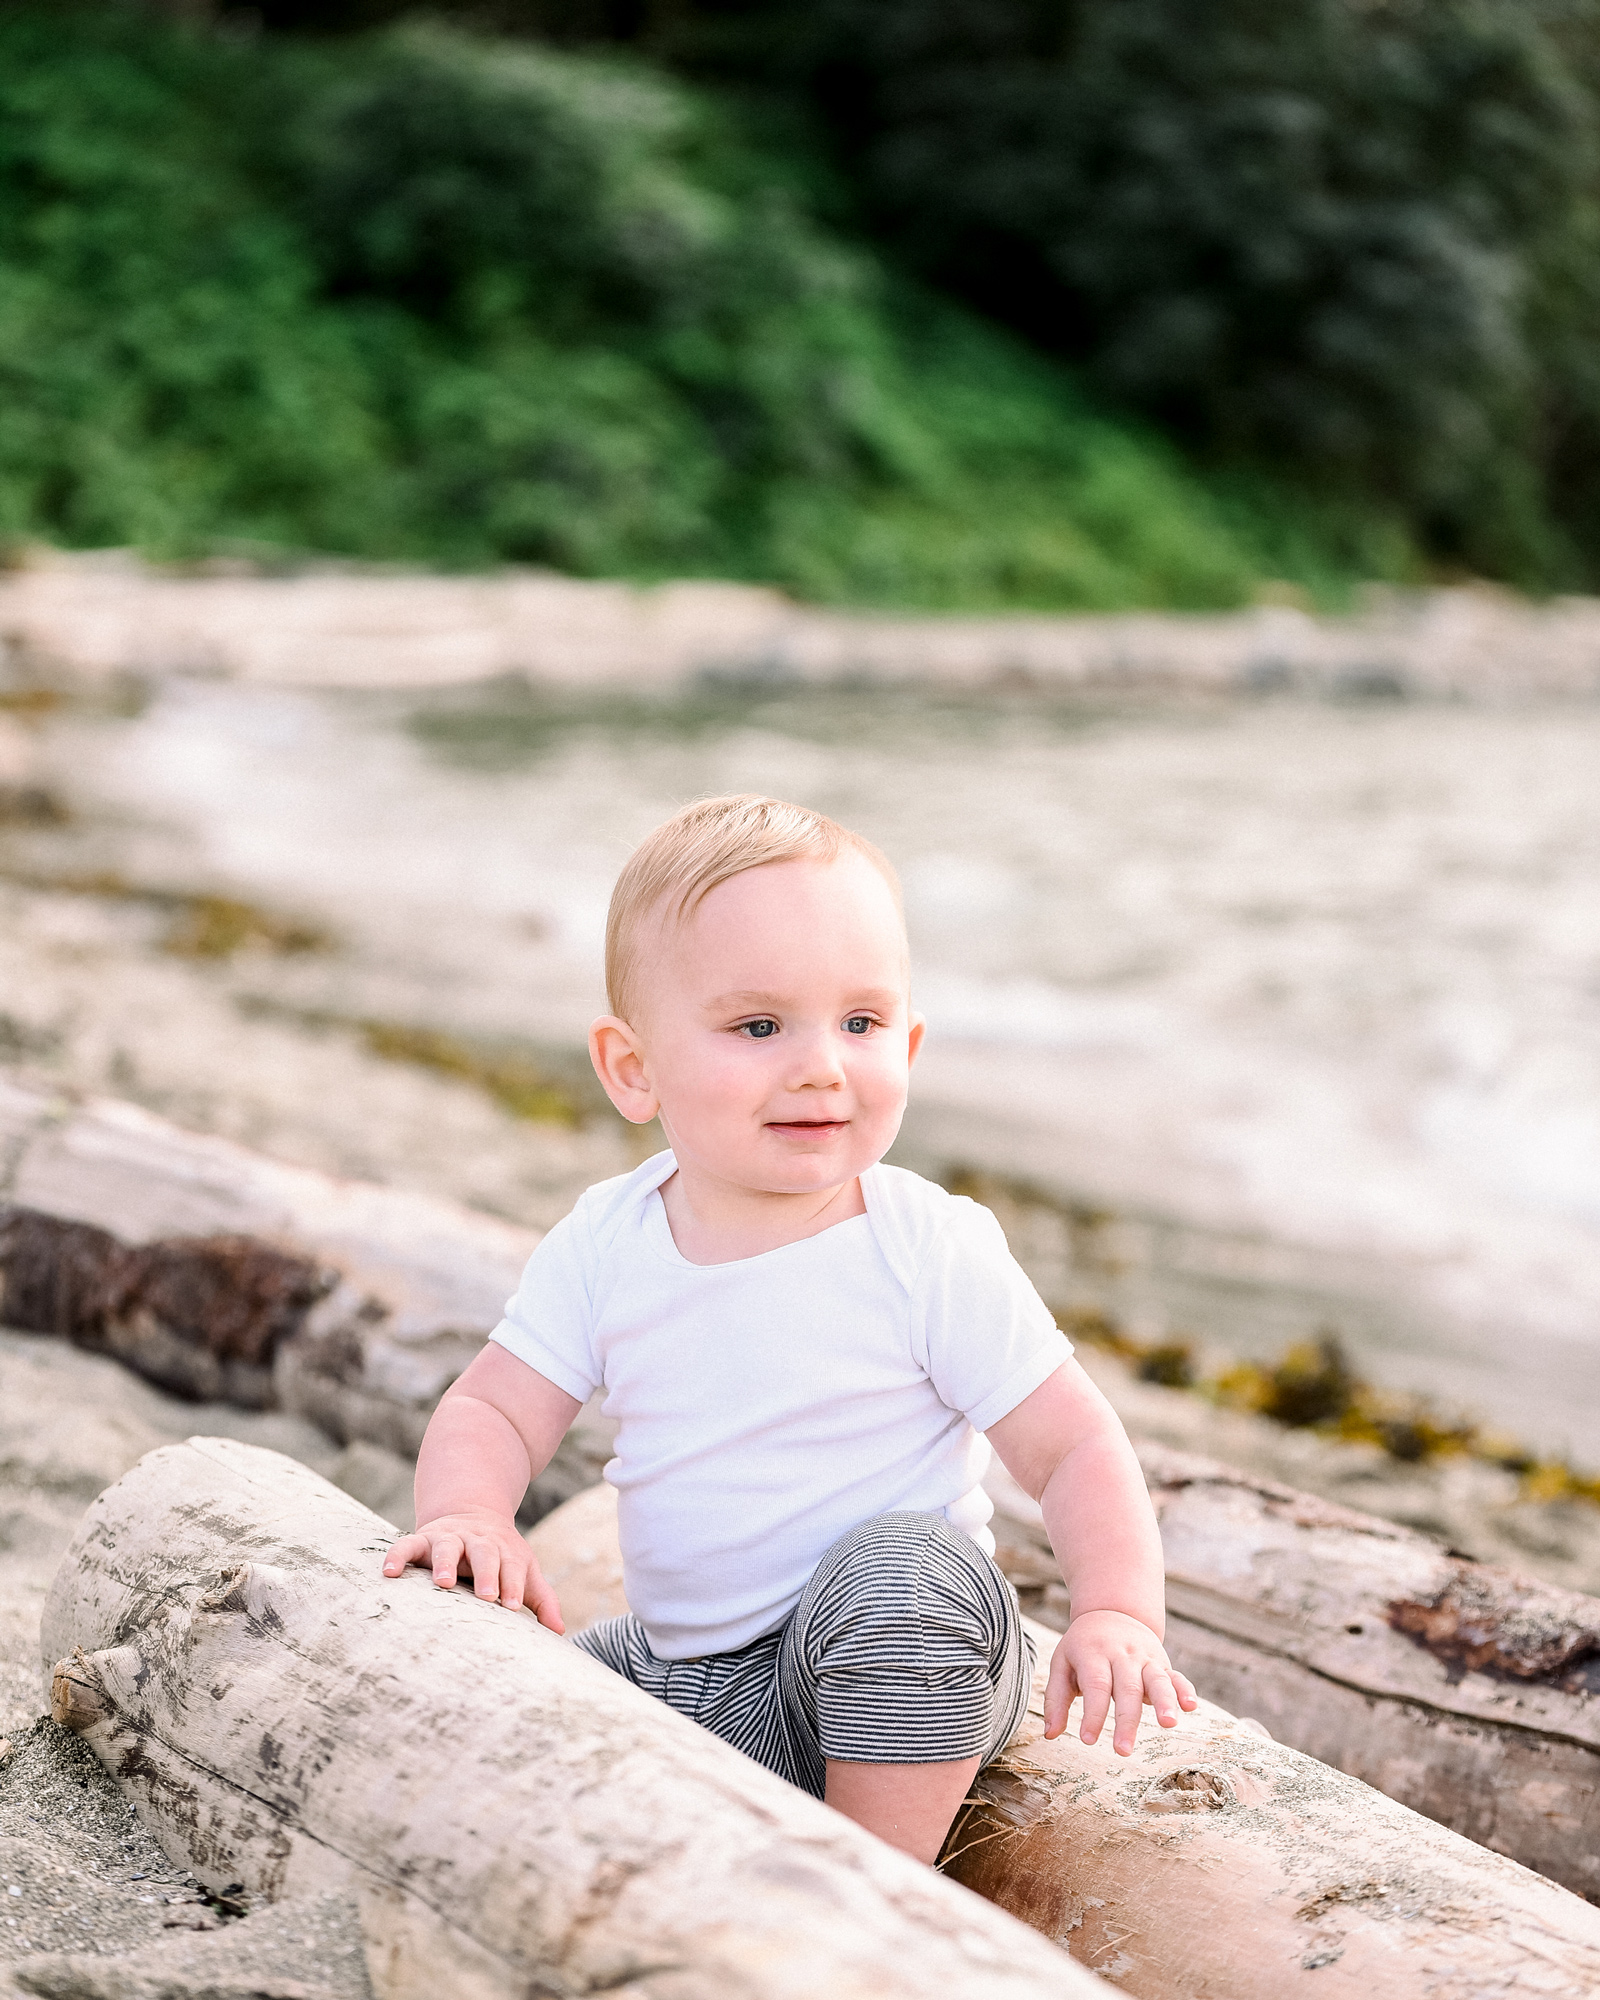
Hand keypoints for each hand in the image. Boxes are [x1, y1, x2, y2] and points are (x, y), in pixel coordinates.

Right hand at [382, 1508, 564, 1631]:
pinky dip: (397, 1555)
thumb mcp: (523, 1569)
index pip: (512, 1566)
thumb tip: (559, 1631)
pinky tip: (388, 1573)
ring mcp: (448, 1538)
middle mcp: (477, 1541)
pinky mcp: (422, 1538)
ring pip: (447, 1546)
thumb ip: (540, 1599)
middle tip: (487, 1596)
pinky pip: (407, 1544)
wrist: (473, 1511)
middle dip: (486, 1574)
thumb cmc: (501, 1555)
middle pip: (484, 1553)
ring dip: (445, 1562)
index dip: (512, 1585)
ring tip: (442, 1583)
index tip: (512, 1607)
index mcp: (504, 1550)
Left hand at [1043, 1608, 1197, 1755]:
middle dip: (1126, 1720)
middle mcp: (1122, 1654)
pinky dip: (1185, 1690)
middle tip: (1123, 1750)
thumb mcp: (1062, 1664)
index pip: (1095, 1685)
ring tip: (1168, 1724)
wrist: (1111, 1612)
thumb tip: (1049, 1734)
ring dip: (1164, 1701)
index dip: (1093, 1713)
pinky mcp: (1162, 1663)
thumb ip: (1056, 1698)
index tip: (1087, 1739)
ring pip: (1157, 1679)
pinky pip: (1176, 1676)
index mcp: (1093, 1653)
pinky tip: (1191, 1706)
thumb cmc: (1082, 1647)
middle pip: (1127, 1688)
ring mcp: (1145, 1657)